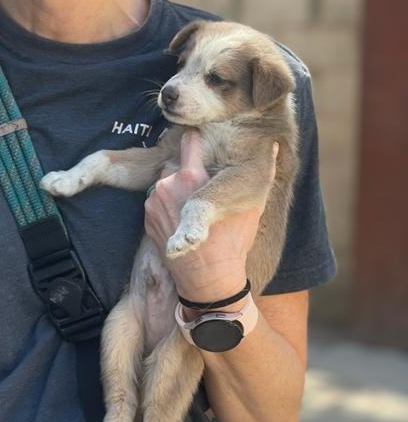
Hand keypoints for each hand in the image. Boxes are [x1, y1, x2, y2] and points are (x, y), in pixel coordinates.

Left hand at [144, 131, 275, 304]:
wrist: (207, 281)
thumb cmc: (232, 243)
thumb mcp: (252, 206)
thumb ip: (263, 170)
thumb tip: (274, 145)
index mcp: (192, 177)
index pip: (189, 140)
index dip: (198, 140)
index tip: (205, 144)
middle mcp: (167, 185)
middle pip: (175, 163)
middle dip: (187, 170)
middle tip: (202, 188)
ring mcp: (153, 202)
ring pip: (164, 182)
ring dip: (175, 189)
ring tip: (192, 208)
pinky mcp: (146, 218)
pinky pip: (156, 202)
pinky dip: (167, 206)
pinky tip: (181, 220)